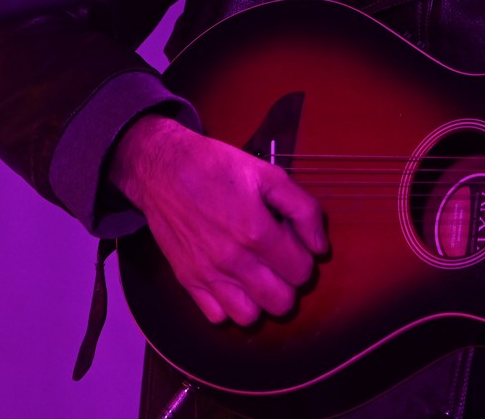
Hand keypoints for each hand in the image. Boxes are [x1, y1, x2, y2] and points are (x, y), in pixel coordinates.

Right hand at [109, 114, 326, 325]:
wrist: (164, 169)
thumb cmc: (218, 167)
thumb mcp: (269, 175)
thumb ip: (304, 210)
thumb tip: (320, 248)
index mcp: (257, 232)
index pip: (302, 272)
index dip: (306, 260)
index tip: (294, 245)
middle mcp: (233, 260)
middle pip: (281, 303)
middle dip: (289, 285)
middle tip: (280, 263)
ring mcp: (208, 274)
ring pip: (250, 318)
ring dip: (260, 301)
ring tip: (259, 276)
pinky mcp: (187, 280)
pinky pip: (216, 317)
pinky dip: (229, 306)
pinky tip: (233, 282)